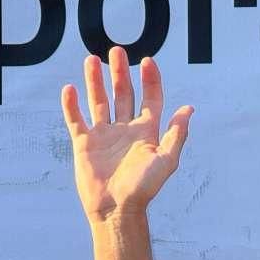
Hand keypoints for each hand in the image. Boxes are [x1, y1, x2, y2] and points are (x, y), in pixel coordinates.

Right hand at [61, 46, 193, 223]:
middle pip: (123, 94)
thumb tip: (189, 109)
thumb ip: (176, 134)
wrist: (117, 209)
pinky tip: (70, 88)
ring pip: (99, 101)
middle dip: (121, 73)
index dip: (151, 80)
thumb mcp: (166, 160)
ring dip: (95, 81)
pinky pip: (76, 120)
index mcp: (146, 132)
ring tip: (92, 59)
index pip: (150, 99)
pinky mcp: (84, 144)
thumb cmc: (144, 188)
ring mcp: (104, 136)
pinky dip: (71, 105)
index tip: (147, 61)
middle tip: (117, 51)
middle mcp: (125, 130)